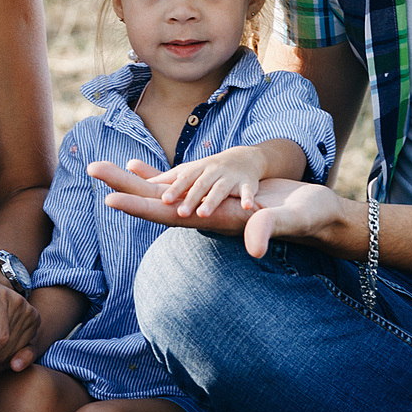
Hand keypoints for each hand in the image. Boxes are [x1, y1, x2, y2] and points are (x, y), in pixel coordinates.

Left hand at [95, 162, 356, 258]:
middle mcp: (207, 216)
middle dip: (124, 187)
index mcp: (217, 221)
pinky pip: (180, 185)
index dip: (140, 208)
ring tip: (106, 166)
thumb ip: (270, 229)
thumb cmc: (308, 218)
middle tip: (91, 167)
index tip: (108, 200)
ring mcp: (211, 207)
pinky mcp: (218, 196)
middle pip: (157, 202)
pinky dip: (158, 175)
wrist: (320, 217)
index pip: (170, 216)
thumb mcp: (290, 221)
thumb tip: (254, 245)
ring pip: (164, 193)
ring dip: (134, 181)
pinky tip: (141, 168)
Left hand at [155, 144, 271, 218]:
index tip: (164, 200)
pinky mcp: (247, 184)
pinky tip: (247, 208)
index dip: (174, 189)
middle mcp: (211, 173)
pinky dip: (248, 199)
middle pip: (200, 185)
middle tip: (181, 213)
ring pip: (220, 190)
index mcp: (195, 171)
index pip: (183, 179)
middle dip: (190, 198)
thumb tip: (128, 170)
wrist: (243, 159)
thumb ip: (161, 177)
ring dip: (212, 201)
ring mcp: (229, 178)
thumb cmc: (207, 170)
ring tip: (203, 215)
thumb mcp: (186, 171)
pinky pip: (247, 192)